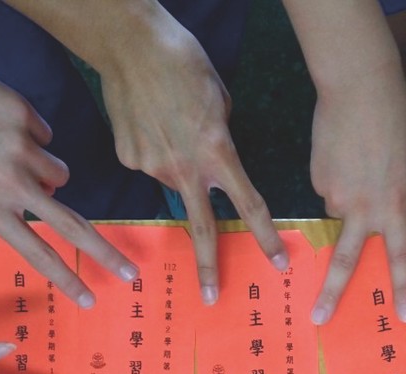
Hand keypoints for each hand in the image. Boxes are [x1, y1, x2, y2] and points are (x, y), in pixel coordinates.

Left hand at [0, 46, 138, 307]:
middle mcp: (10, 185)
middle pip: (71, 226)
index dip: (67, 279)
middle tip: (131, 271)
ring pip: (59, 171)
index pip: (38, 254)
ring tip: (11, 151)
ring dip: (46, 168)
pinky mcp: (25, 116)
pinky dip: (29, 130)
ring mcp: (22, 150)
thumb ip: (0, 199)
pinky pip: (44, 133)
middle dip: (105, 252)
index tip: (90, 299)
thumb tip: (46, 193)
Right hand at [87, 3, 285, 303]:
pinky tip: (148, 120)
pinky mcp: (127, 157)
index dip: (266, 237)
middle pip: (202, 228)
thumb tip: (213, 158)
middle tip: (212, 297)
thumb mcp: (220, 101)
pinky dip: (152, 148)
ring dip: (177, 164)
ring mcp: (151, 165)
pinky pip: (148, 161)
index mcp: (217, 152)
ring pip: (173, 179)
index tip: (278, 263)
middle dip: (209, 266)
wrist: (130, 43)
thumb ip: (221, 140)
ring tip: (168, 123)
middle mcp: (185, 167)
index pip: (249, 205)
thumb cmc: (184, 62)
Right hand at [308, 67, 405, 324]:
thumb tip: (393, 197)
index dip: (401, 288)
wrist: (358, 86)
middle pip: (345, 261)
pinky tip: (343, 147)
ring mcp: (333, 195)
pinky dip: (337, 173)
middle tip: (318, 319)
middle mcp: (362, 209)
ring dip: (350, 193)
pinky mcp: (315, 178)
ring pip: (341, 208)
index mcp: (395, 205)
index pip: (399, 257)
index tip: (401, 316)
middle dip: (330, 293)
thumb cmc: (398, 118)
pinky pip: (328, 185)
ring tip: (358, 154)